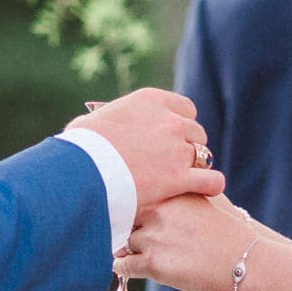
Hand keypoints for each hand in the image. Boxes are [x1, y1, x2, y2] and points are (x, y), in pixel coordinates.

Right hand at [69, 89, 224, 216]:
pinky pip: (211, 180)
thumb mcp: (90, 123)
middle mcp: (169, 121)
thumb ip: (105, 120)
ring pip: (204, 156)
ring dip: (198, 166)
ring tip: (190, 178)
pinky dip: (212, 184)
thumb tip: (96, 124)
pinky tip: (208, 189)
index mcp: (150, 101)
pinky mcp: (179, 178)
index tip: (175, 135)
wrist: (81, 170)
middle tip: (178, 161)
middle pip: (196, 132)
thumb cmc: (79, 148)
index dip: (182, 123)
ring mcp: (177, 150)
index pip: (185, 108)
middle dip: (189, 146)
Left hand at [116, 192, 254, 290]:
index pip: (134, 193)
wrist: (245, 263)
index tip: (130, 214)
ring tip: (129, 253)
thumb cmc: (229, 232)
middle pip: (124, 216)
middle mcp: (159, 210)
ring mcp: (154, 237)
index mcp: (170, 192)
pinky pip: (123, 265)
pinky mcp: (153, 263)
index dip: (131, 206)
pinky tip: (131, 268)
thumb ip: (183, 189)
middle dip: (124, 226)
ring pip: (122, 241)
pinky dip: (123, 267)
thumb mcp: (207, 198)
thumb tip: (164, 185)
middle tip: (124, 234)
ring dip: (125, 248)